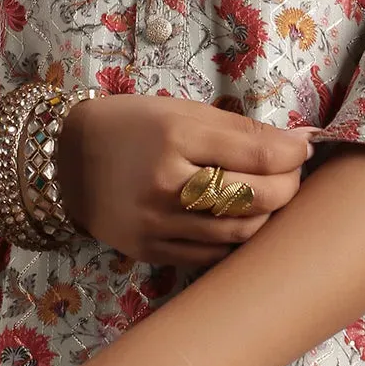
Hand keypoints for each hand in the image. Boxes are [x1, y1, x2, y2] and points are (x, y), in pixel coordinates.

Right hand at [58, 95, 314, 267]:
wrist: (61, 163)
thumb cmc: (128, 127)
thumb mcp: (179, 111)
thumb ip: (238, 129)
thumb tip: (298, 144)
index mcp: (175, 136)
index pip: (258, 154)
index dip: (293, 154)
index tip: (303, 148)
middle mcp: (167, 185)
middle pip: (257, 198)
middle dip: (288, 186)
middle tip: (291, 174)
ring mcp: (158, 224)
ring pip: (241, 233)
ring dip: (268, 217)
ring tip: (269, 198)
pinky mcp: (152, 251)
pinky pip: (213, 254)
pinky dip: (236, 239)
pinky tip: (239, 220)